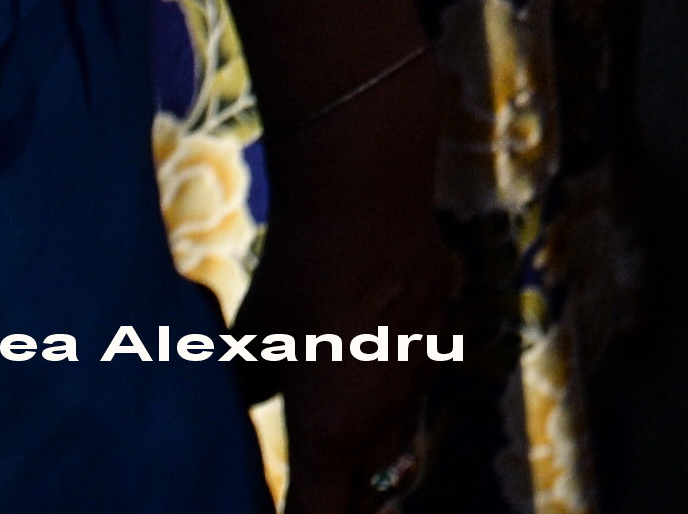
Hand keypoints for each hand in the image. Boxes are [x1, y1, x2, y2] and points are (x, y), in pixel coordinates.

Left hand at [251, 174, 456, 510]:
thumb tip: (250, 395)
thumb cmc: (298, 278)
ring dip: (366, 446)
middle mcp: (382, 421)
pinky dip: (388, 390)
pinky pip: (412, 385)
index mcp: (329, 436)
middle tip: (309, 480)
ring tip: (333, 418)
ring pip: (395, 441)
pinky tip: (364, 348)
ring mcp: (418, 381)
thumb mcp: (255, 339)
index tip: (284, 510)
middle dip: (339, 496)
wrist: (367, 205)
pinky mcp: (437, 340)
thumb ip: (254, 383)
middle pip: (368, 493)